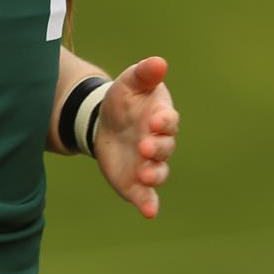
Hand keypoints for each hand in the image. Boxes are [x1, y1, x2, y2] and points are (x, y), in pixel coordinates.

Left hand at [92, 56, 178, 218]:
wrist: (104, 122)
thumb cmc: (124, 100)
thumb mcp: (129, 82)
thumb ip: (143, 73)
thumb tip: (158, 61)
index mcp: (161, 117)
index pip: (168, 120)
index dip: (163, 121)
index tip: (154, 120)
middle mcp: (159, 143)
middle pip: (165, 148)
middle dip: (156, 149)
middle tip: (144, 147)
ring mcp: (149, 163)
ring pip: (159, 172)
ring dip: (154, 175)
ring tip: (146, 175)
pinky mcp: (136, 181)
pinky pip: (146, 195)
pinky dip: (149, 204)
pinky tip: (149, 212)